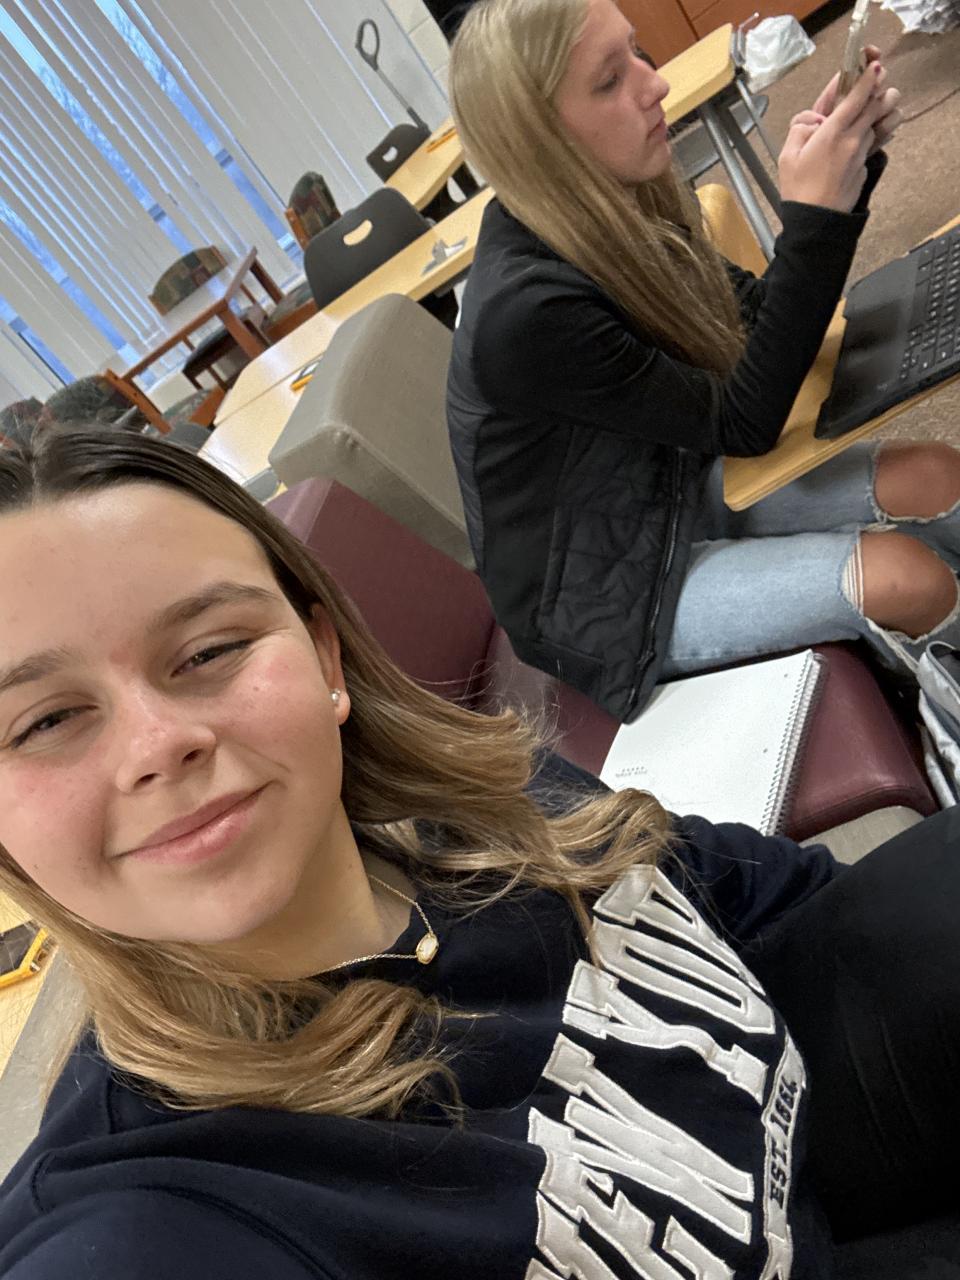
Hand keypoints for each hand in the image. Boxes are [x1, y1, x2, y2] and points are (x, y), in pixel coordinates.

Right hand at [778, 61, 891, 211]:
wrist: (815, 223)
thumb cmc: (798, 190)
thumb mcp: (787, 156)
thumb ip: (800, 129)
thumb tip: (813, 118)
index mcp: (832, 133)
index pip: (856, 98)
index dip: (866, 79)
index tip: (874, 65)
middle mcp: (852, 140)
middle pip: (874, 107)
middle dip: (879, 91)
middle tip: (878, 80)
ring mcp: (861, 155)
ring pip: (875, 125)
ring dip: (873, 116)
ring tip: (867, 113)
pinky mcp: (864, 169)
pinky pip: (871, 146)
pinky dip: (869, 138)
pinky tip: (860, 141)